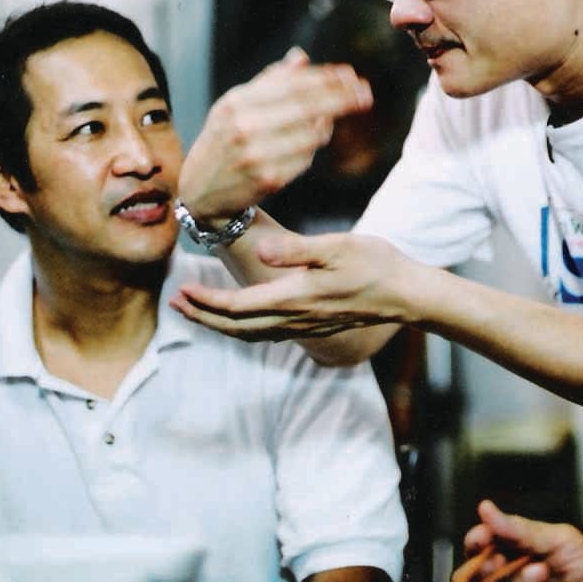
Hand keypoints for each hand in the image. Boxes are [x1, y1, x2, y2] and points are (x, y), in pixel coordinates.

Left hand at [170, 232, 414, 340]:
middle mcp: (296, 317)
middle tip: (176, 304)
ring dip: (220, 325)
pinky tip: (241, 318)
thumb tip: (262, 252)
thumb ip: (298, 249)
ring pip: (251, 334)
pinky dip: (244, 328)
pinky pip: (268, 334)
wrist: (406, 294)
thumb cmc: (376, 264)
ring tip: (198, 312)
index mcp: (295, 297)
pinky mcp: (315, 324)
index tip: (183, 289)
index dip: (207, 302)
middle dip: (203, 317)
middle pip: (237, 327)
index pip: (238, 307)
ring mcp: (306, 325)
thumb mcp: (338, 247)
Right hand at [179, 48, 371, 220]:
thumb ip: (269, 81)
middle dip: (342, 98)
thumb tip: (300, 57)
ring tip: (329, 119)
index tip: (351, 75)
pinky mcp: (270, 180)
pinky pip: (307, 159)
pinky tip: (309, 143)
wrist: (200, 191)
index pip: (292, 85)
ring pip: (312, 134)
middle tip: (365, 94)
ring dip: (327, 125)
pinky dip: (312, 149)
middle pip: (308, 107)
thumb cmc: (223, 140)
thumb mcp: (234, 105)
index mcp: (237, 103)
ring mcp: (258, 155)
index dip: (326, 79)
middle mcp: (245, 127)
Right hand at [454, 500, 582, 581]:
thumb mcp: (558, 538)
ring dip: (514, 578)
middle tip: (499, 561)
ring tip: (539, 571)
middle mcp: (510, 572)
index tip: (481, 538)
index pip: (482, 543)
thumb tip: (485, 508)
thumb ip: (521, 528)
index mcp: (515, 547)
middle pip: (477, 570)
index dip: (477, 539)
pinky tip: (542, 581)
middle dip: (485, 563)